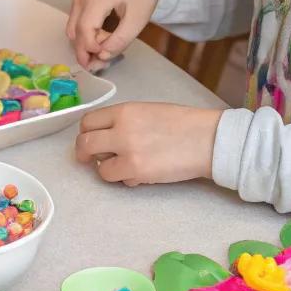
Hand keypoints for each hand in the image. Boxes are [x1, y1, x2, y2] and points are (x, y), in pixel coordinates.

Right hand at [66, 0, 163, 68]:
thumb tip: (102, 56)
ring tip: (106, 48)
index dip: (90, 49)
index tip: (104, 60)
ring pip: (73, 28)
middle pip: (75, 31)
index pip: (84, 29)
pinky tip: (102, 38)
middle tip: (103, 64)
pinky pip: (76, 22)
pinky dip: (86, 34)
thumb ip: (120, 40)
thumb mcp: (138, 19)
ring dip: (85, 43)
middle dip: (86, 51)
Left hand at [75, 103, 219, 186]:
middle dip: (84, 153)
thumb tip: (107, 137)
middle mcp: (120, 129)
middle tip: (90, 159)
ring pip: (98, 166)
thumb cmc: (182, 124)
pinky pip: (116, 179)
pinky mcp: (136, 170)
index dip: (86, 133)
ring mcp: (127, 151)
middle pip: (84, 143)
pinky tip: (140, 174)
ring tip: (124, 166)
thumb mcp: (148, 111)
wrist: (205, 138)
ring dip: (107, 168)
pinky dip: (124, 179)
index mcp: (124, 110)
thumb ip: (124, 121)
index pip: (88, 121)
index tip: (90, 140)